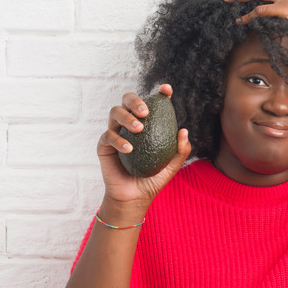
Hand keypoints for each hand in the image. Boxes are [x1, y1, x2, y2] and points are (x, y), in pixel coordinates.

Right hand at [97, 84, 190, 207]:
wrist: (134, 197)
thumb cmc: (153, 179)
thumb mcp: (171, 166)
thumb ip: (180, 150)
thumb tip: (183, 130)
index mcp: (147, 124)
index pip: (152, 104)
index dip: (159, 93)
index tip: (167, 90)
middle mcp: (129, 124)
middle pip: (127, 100)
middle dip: (135, 100)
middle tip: (146, 112)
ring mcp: (115, 133)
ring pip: (115, 112)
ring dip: (127, 117)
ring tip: (139, 129)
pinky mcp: (104, 146)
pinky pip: (108, 136)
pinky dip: (119, 141)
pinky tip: (130, 149)